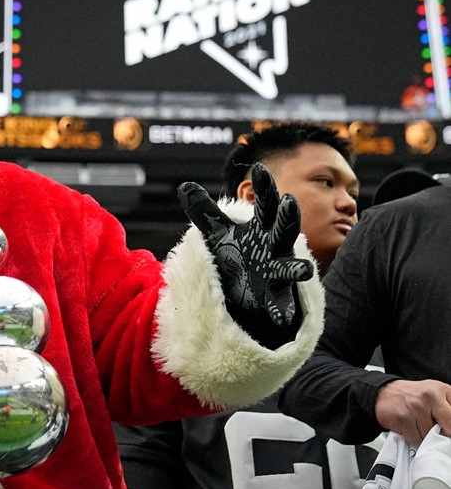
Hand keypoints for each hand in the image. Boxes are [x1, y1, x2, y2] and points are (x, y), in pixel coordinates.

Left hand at [178, 163, 312, 338]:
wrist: (246, 288)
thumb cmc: (237, 253)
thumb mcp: (217, 233)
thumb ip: (204, 211)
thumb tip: (185, 186)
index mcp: (263, 229)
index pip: (266, 205)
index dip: (264, 188)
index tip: (260, 170)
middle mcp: (275, 247)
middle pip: (284, 229)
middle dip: (287, 217)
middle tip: (289, 201)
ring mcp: (277, 271)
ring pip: (291, 268)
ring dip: (297, 269)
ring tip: (305, 271)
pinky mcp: (274, 297)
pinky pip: (281, 304)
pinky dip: (281, 311)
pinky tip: (281, 318)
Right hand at [375, 379, 450, 444]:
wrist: (383, 393)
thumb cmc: (412, 395)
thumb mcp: (436, 393)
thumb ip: (449, 407)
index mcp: (443, 390)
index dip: (450, 427)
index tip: (446, 429)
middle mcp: (430, 397)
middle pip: (448, 428)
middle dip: (443, 433)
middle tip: (436, 430)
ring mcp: (416, 408)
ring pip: (431, 436)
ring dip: (426, 435)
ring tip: (419, 425)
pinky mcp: (403, 418)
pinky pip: (416, 438)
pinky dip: (414, 437)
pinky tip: (410, 427)